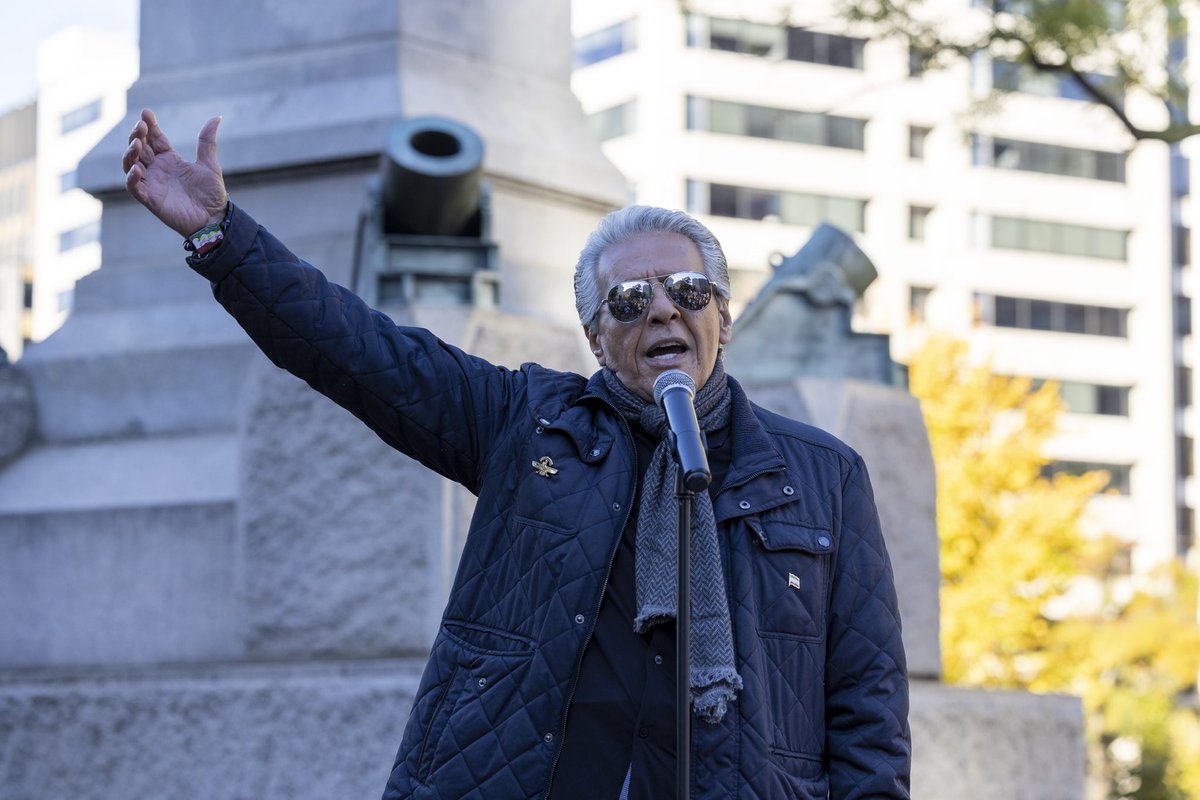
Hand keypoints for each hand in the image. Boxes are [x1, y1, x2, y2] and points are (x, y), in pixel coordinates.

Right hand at [123, 108, 227, 237]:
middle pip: (140, 148)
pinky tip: (137, 169)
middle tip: (142, 126)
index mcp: (169, 159)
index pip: (154, 138)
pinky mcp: (150, 199)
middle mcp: (157, 169)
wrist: (215, 218)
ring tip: (137, 143)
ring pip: (131, 165)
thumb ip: (207, 142)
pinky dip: (132, 178)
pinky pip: (134, 188)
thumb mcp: (210, 164)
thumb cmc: (211, 194)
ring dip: (131, 153)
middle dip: (138, 136)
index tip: (146, 113)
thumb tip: (217, 117)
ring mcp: (152, 183)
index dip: (149, 125)